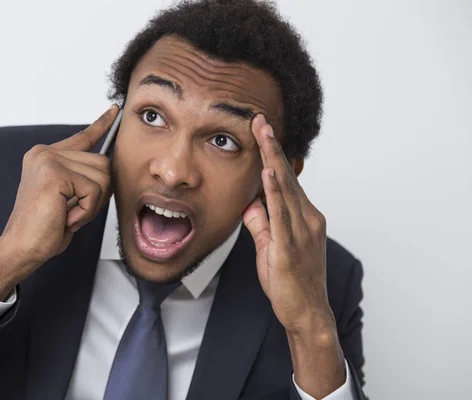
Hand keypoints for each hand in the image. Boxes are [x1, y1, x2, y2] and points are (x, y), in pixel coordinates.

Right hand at [0, 105, 118, 297]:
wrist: (21, 248)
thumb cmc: (44, 228)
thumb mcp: (68, 198)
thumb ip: (82, 178)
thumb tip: (107, 168)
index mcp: (46, 157)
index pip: (83, 137)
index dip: (102, 124)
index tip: (115, 111)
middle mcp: (45, 153)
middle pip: (102, 163)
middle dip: (97, 193)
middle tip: (73, 210)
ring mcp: (48, 161)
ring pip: (102, 177)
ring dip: (91, 204)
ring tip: (67, 214)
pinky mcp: (54, 174)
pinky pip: (93, 191)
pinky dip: (86, 211)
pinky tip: (66, 217)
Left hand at [243, 114, 332, 333]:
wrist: (308, 313)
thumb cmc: (291, 282)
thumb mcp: (270, 247)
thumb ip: (261, 224)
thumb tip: (250, 203)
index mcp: (304, 217)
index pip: (286, 180)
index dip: (274, 155)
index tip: (262, 132)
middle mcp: (307, 218)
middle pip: (287, 176)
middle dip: (272, 146)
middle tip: (259, 120)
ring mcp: (302, 231)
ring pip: (285, 188)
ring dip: (273, 158)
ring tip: (263, 133)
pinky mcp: (291, 246)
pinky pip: (282, 215)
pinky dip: (276, 192)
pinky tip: (269, 173)